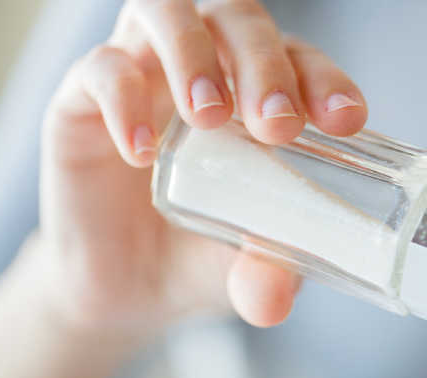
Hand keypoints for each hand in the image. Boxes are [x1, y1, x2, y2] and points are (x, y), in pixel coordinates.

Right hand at [39, 0, 367, 334]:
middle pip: (237, 20)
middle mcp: (205, 73)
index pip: (300, 60)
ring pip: (166, 13)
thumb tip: (277, 301)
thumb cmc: (198, 257)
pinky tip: (142, 152)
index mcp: (257, 98)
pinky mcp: (83, 101)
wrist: (125, 286)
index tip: (343, 120)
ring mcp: (144, 77)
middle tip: (276, 125)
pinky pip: (100, 69)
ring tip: (208, 118)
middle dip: (263, 64)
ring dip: (194, 55)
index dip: (324, 79)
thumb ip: (265, 274)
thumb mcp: (241, 268)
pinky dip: (123, 99)